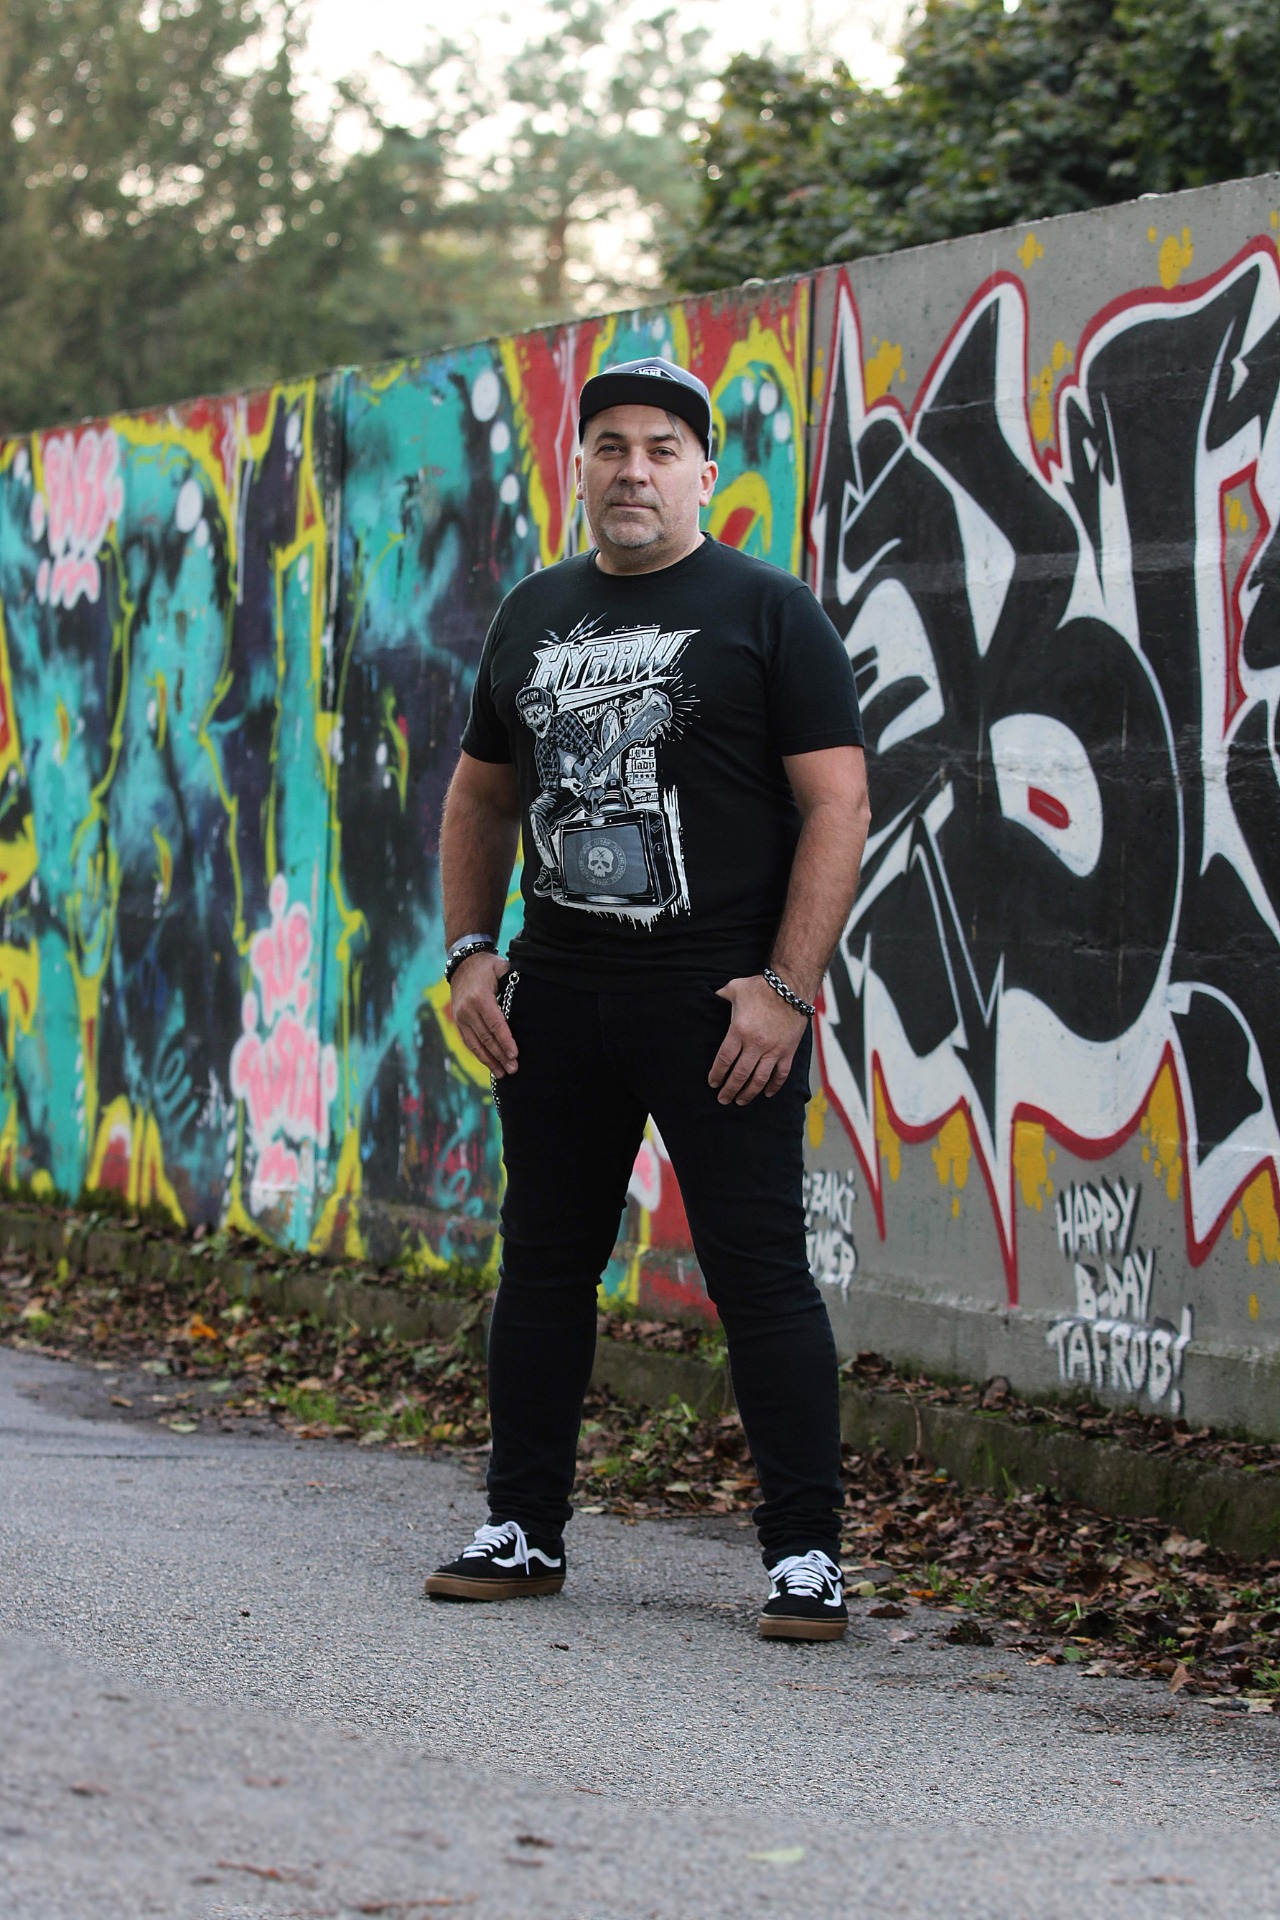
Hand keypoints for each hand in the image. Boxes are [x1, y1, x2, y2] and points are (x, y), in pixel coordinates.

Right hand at [450, 952, 517, 1077]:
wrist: (462, 964)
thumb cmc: (487, 966)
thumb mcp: (501, 968)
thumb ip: (513, 981)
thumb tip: (529, 995)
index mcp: (480, 998)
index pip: (495, 1024)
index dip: (505, 1041)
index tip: (515, 1055)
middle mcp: (467, 1010)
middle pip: (486, 1038)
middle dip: (500, 1056)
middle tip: (513, 1069)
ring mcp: (460, 1017)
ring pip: (475, 1044)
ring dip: (489, 1060)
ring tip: (502, 1074)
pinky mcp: (458, 1022)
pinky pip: (469, 1042)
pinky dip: (479, 1055)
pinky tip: (490, 1065)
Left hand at [709, 975, 807, 1105]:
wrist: (792, 986)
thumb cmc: (761, 987)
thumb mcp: (734, 988)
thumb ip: (720, 996)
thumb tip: (708, 997)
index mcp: (739, 1031)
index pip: (724, 1060)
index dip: (717, 1074)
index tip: (713, 1083)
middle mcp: (756, 1044)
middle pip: (739, 1074)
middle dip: (729, 1090)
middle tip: (723, 1100)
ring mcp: (774, 1049)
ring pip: (759, 1079)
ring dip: (748, 1093)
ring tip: (740, 1101)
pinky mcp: (788, 1051)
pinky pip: (780, 1074)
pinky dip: (773, 1087)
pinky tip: (765, 1094)